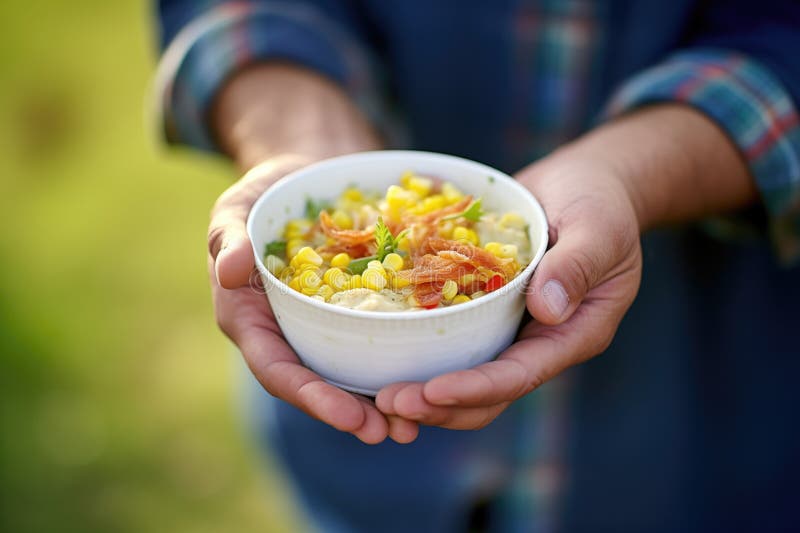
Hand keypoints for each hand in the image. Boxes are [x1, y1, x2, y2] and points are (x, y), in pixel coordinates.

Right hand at [209, 155, 418, 443]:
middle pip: (314, 384)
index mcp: (249, 320)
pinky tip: (427, 378)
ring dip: (376, 402)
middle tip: (391, 432)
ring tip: (416, 424)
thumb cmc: (260, 197)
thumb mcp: (235, 210)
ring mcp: (315, 328)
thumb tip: (230, 271)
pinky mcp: (347, 314)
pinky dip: (392, 364)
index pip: (276, 369)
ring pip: (343, 373)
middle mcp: (282, 334)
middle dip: (350, 412)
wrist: (299, 181)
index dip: (311, 396)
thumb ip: (228, 238)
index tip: (349, 416)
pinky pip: (367, 343)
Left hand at [375, 103, 755, 430]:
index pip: (522, 374)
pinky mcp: (484, 308)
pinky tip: (380, 347)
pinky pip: (450, 336)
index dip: (477, 388)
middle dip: (439, 404)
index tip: (432, 391)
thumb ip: (577, 265)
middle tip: (389, 401)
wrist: (583, 183)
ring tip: (377, 393)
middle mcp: (538, 342)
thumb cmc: (600, 202)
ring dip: (422, 388)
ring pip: (464, 373)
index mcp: (573, 334)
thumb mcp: (598, 227)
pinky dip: (418, 348)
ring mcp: (509, 328)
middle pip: (487, 392)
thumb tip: (547, 310)